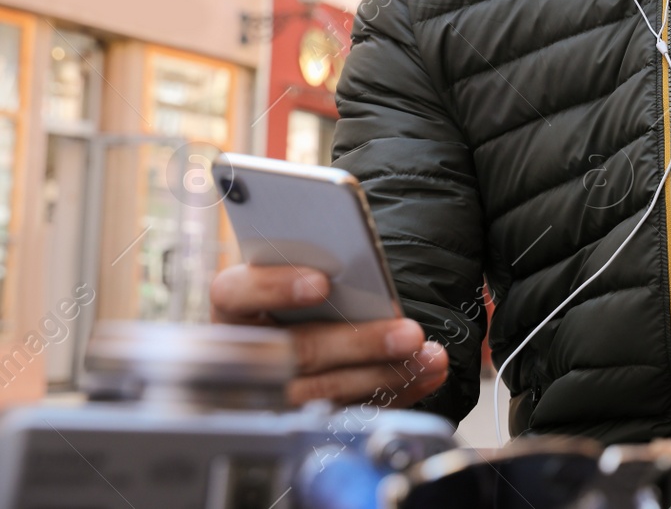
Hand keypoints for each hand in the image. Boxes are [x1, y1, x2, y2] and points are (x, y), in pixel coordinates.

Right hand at [210, 263, 447, 407]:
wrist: (294, 336)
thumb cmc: (297, 298)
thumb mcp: (297, 275)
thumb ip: (317, 268)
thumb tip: (361, 264)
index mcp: (233, 308)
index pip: (233, 295)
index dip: (274, 287)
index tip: (321, 282)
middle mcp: (241, 354)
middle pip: (294, 352)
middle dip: (358, 343)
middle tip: (408, 333)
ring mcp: (267, 395)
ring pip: (321, 391)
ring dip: (383, 374)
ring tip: (425, 357)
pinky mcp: (300, 419)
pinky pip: (346, 412)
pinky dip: (392, 394)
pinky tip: (424, 376)